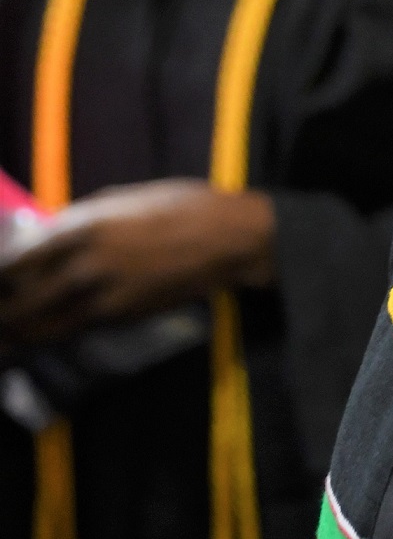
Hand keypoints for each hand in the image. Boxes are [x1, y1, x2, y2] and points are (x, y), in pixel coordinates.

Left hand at [0, 182, 275, 348]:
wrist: (226, 238)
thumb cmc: (178, 206)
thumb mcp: (122, 199)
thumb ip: (81, 219)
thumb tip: (46, 234)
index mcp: (82, 226)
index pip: (18, 258)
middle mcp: (85, 263)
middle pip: (23, 298)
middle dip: (4, 310)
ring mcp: (103, 294)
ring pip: (43, 324)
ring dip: (18, 332)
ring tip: (6, 339)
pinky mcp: (120, 316)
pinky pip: (73, 329)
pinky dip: (51, 335)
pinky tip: (39, 337)